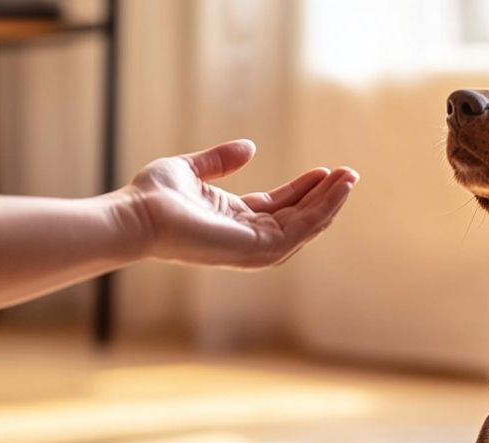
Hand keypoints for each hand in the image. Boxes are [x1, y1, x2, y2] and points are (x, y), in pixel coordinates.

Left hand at [120, 140, 357, 269]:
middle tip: (349, 174)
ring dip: (329, 203)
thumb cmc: (153, 198)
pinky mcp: (257, 248)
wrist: (138, 217)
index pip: (279, 207)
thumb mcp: (190, 169)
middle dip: (325, 197)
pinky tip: (334, 189)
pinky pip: (300, 229)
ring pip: (304, 226)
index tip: (325, 171)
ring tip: (349, 179)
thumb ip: (219, 160)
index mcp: (233, 220)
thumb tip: (250, 147)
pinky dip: (321, 210)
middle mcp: (247, 238)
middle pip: (297, 218)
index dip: (303, 189)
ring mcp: (254, 247)